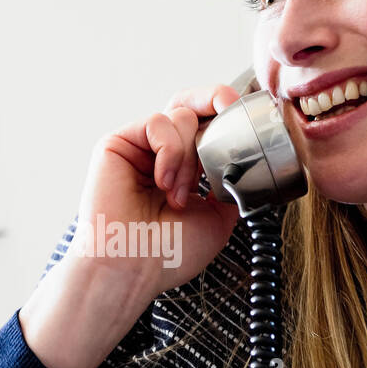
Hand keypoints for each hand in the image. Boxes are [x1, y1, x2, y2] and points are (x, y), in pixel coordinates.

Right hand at [72, 82, 244, 298]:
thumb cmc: (167, 253)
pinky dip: (170, 150)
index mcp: (183, 170)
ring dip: (190, 156)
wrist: (134, 267)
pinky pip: (157, 123)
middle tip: (230, 109)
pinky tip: (163, 182)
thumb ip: (231, 186)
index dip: (227, 117)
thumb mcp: (219, 218)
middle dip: (216, 100)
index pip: (206, 127)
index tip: (248, 121)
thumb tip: (246, 163)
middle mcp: (160, 155)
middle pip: (191, 105)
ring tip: (178, 195)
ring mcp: (139, 147)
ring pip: (180, 116)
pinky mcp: (118, 143)